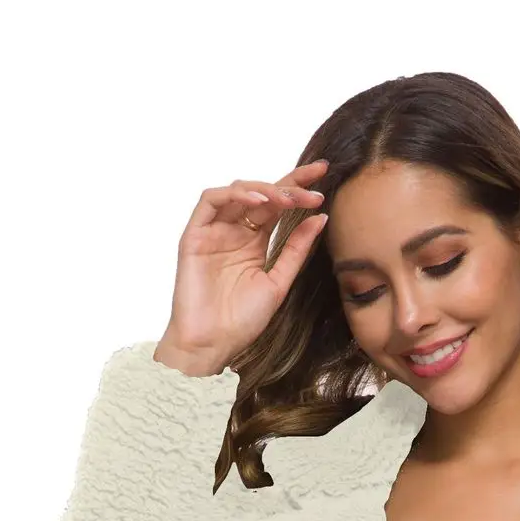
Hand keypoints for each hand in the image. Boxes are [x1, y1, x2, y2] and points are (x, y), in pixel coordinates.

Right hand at [155, 161, 330, 373]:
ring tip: (287, 198)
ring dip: (265, 189)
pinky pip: (211, 201)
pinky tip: (258, 201)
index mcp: (254, 241)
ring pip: (237, 192)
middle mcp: (234, 231)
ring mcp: (214, 231)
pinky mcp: (194, 235)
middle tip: (313, 186)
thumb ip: (296, 250)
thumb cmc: (242, 321)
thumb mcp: (279, 282)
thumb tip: (320, 218)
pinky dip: (235, 195)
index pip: (278, 206)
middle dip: (289, 185)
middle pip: (261, 194)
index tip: (324, 176)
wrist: (213, 344)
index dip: (299, 188)